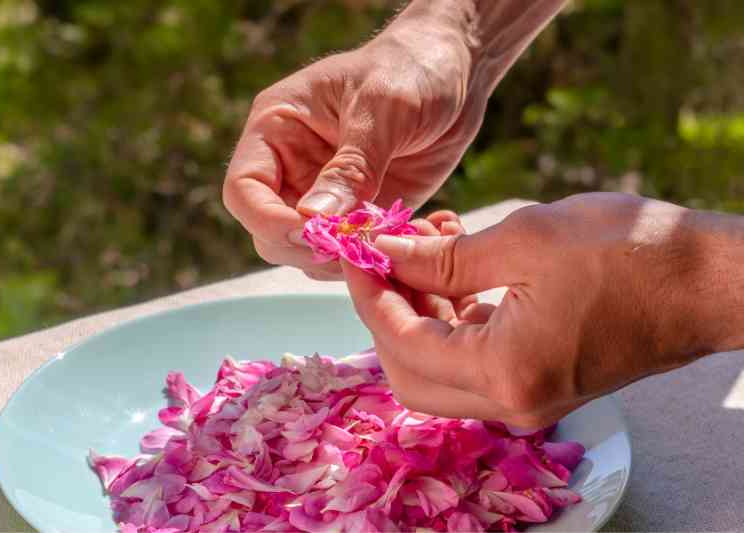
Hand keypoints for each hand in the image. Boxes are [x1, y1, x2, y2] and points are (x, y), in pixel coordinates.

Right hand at [223, 1, 489, 279]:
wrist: (452, 72)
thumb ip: (351, 165)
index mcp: (276, 130)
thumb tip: (311, 218)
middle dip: (306, 247)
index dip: (268, 220)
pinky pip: (348, 253)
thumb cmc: (411, 70)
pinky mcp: (357, 214)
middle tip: (357, 246)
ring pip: (306, 252)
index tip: (313, 233)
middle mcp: (289, 167)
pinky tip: (401, 242)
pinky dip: (369, 259)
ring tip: (384, 243)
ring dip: (340, 260)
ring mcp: (322, 195)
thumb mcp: (383, 108)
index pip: (244, 189)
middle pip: (269, 232)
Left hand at [344, 192, 743, 426]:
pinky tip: (452, 271)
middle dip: (385, 311)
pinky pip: (471, 362)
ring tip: (422, 247)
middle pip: (410, 371)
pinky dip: (450, 321)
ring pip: (437, 368)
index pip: (402, 343)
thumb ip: (440, 257)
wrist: (709, 281)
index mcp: (505, 373)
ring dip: (417, 312)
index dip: (368, 294)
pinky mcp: (539, 383)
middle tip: (381, 255)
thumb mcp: (524, 240)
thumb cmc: (632, 253)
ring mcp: (526, 399)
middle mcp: (511, 403)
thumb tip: (381, 253)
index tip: (351, 252)